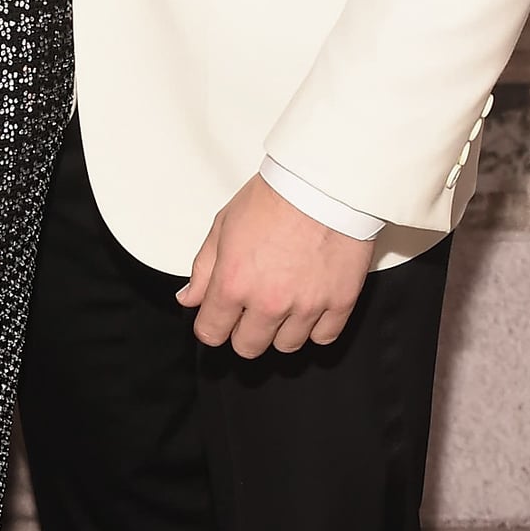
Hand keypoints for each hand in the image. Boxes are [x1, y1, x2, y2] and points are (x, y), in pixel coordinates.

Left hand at [177, 172, 372, 357]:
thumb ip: (203, 269)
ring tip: (284, 302)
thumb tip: (190, 297)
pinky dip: (315, 326)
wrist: (323, 183)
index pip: (211, 333)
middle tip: (251, 309)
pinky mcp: (339, 302)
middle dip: (244, 332)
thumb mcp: (223, 226)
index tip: (219, 317)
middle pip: (248, 346)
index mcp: (233, 284)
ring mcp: (306, 306)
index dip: (212, 325)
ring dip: (280, 330)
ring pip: (286, 345)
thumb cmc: (275, 196)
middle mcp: (268, 302)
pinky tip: (309, 306)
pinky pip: (323, 337)